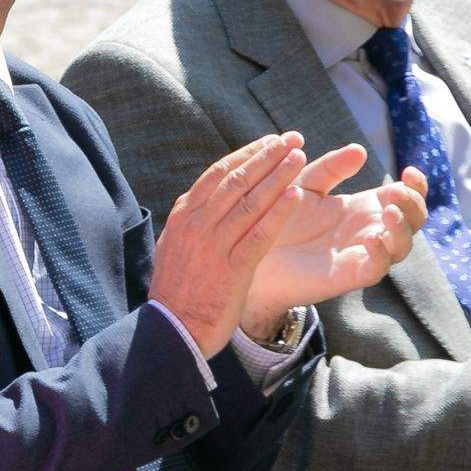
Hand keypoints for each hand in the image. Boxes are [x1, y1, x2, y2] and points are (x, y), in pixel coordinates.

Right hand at [151, 133, 322, 357]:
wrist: (171, 332)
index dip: (246, 154)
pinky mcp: (232, 269)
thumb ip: (193, 224)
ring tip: (299, 156)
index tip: (269, 142)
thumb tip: (205, 204)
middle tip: (292, 139)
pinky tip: (297, 195)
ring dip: (277, 175)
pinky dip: (278, 212)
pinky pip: (259, 234)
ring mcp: (214, 245)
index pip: (218, 174)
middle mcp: (198, 224)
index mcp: (184, 216)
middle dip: (266, 156)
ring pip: (249, 201)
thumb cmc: (177, 293)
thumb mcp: (176, 248)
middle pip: (236, 180)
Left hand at [241, 147, 428, 337]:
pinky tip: (372, 238)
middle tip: (395, 193)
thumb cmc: (279, 217)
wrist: (254, 250)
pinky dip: (381, 254)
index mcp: (363, 207)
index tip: (410, 170)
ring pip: (402, 245)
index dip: (416, 186)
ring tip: (387, 211)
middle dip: (413, 204)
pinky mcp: (349, 275)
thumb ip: (331, 168)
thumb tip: (360, 149)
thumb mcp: (305, 185)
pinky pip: (377, 268)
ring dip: (402, 228)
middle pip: (413, 220)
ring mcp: (361, 253)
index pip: (405, 197)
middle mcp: (369, 230)